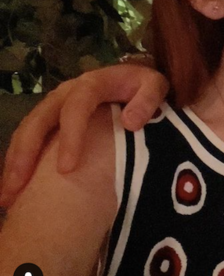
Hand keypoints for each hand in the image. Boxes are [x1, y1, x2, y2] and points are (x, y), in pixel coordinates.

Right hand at [0, 64, 168, 206]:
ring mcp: (54, 106)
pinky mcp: (50, 120)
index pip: (75, 107)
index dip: (69, 136)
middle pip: (38, 120)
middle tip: (19, 189)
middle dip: (26, 154)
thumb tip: (130, 123)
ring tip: (8, 197)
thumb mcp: (154, 85)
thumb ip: (148, 99)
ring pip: (27, 131)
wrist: (132, 79)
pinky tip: (15, 190)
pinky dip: (19, 163)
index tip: (65, 169)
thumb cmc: (143, 86)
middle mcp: (66, 94)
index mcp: (92, 84)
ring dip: (15, 163)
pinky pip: (29, 140)